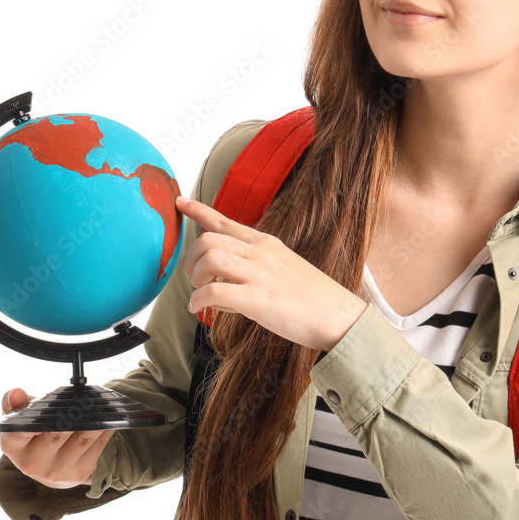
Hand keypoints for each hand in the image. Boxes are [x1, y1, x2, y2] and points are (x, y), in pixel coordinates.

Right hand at [0, 388, 114, 489]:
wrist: (48, 468)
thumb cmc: (33, 438)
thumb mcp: (19, 420)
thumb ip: (15, 403)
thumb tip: (16, 393)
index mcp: (14, 446)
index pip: (19, 433)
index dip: (32, 424)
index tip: (46, 415)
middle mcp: (34, 463)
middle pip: (58, 432)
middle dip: (75, 413)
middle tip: (87, 397)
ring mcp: (58, 471)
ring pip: (83, 437)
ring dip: (96, 419)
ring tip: (102, 404)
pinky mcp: (79, 473)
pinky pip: (98, 445)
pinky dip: (105, 429)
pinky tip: (108, 418)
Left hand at [175, 195, 367, 352]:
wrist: (339, 316)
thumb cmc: (312, 297)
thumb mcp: (283, 269)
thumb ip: (252, 269)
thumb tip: (221, 286)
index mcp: (265, 243)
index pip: (225, 220)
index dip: (198, 210)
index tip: (179, 203)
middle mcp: (260, 253)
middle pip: (208, 240)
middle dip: (190, 260)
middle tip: (194, 280)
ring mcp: (260, 275)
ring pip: (210, 259)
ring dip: (195, 278)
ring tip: (199, 294)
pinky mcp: (259, 300)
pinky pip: (215, 292)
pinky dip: (199, 301)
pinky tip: (199, 309)